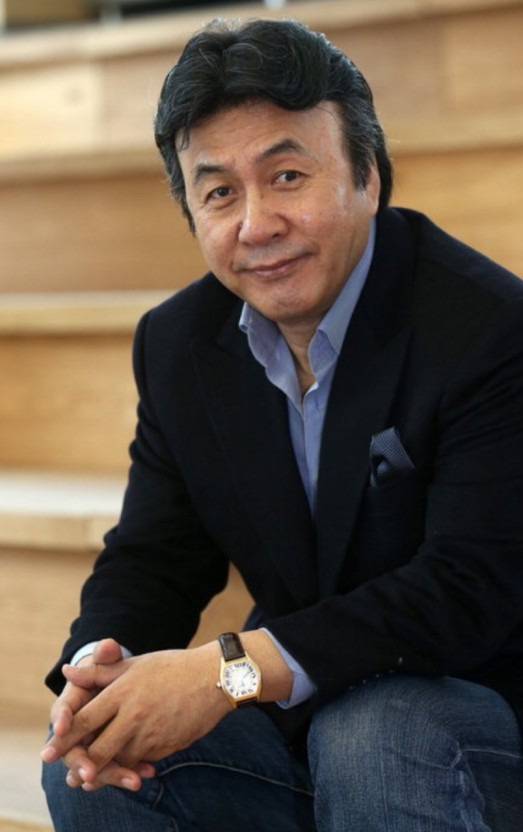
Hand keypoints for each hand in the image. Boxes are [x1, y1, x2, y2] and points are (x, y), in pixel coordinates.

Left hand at [42, 642, 230, 779]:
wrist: (214, 678)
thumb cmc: (172, 667)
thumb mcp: (135, 664)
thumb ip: (99, 672)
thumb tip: (68, 671)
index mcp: (122, 692)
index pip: (84, 720)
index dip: (64, 739)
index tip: (48, 753)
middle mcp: (133, 715)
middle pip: (98, 750)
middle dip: (81, 765)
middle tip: (69, 776)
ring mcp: (151, 734)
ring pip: (119, 761)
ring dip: (106, 771)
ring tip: (91, 780)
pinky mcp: (166, 747)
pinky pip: (141, 762)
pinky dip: (131, 767)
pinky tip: (126, 769)